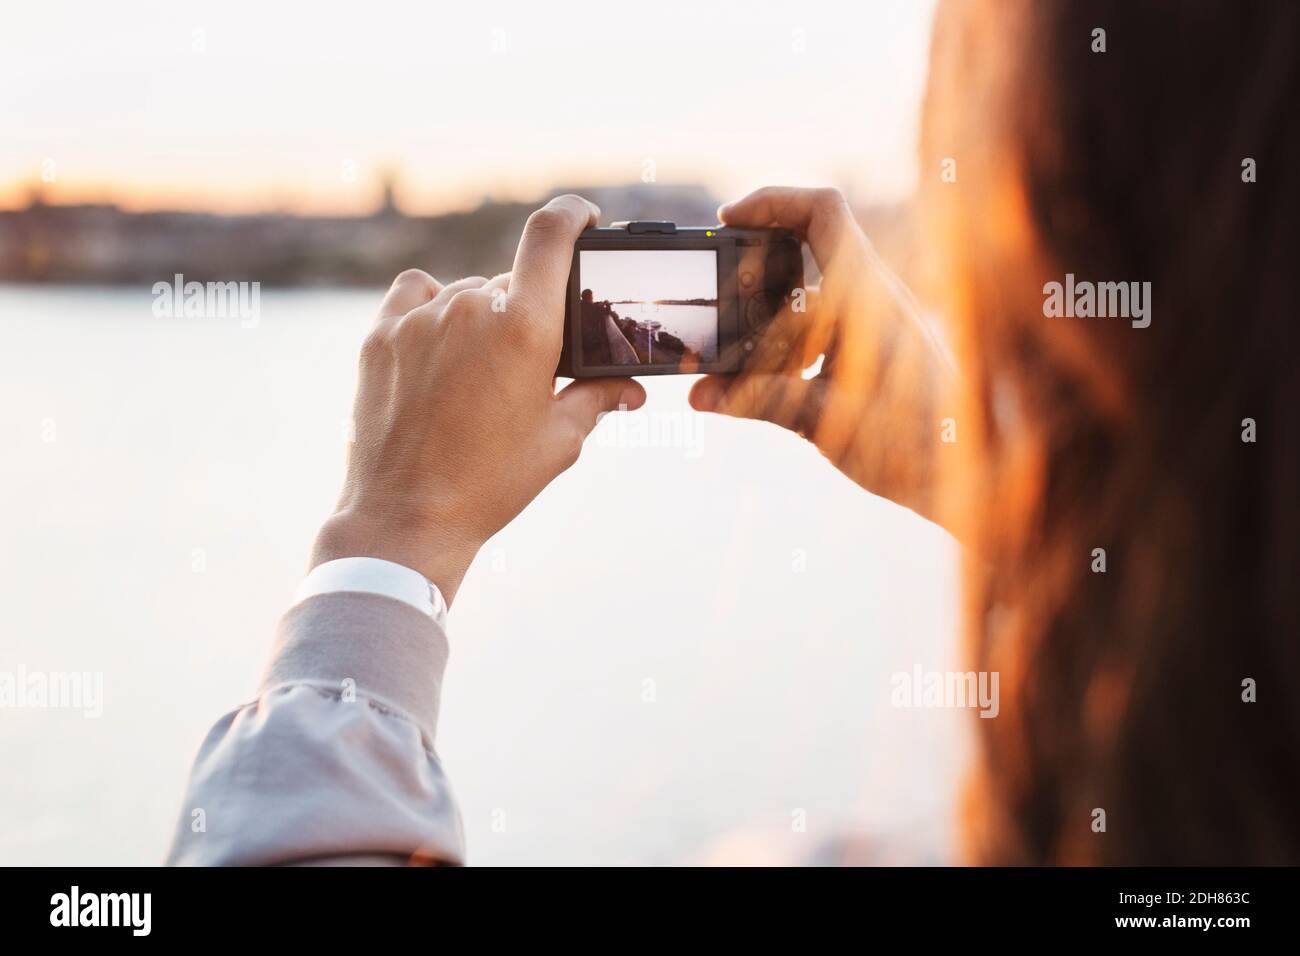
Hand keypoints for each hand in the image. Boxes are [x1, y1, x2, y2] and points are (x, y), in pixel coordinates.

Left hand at [312, 195, 645, 602]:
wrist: (407, 517)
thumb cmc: (491, 483)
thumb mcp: (559, 440)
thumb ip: (597, 398)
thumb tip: (630, 388)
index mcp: (526, 328)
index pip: (551, 235)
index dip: (572, 215)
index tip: (583, 218)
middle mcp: (472, 308)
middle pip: (512, 281)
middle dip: (528, 312)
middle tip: (530, 363)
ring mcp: (420, 319)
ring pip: (466, 293)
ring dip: (481, 319)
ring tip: (478, 379)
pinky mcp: (382, 335)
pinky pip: (416, 295)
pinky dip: (434, 310)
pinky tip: (439, 345)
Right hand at [689, 186, 952, 524]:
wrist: (977, 477)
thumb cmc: (920, 445)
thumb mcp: (828, 422)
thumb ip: (761, 402)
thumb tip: (702, 394)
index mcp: (866, 296)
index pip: (821, 211)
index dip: (770, 201)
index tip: (728, 221)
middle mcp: (873, 300)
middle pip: (802, 256)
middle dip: (751, 280)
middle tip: (717, 311)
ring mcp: (876, 325)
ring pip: (808, 301)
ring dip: (768, 325)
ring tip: (737, 367)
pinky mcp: (876, 353)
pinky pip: (822, 333)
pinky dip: (789, 351)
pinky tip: (772, 391)